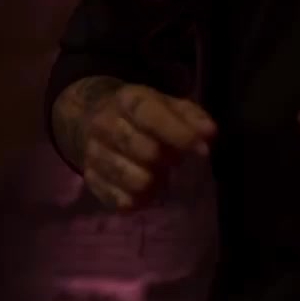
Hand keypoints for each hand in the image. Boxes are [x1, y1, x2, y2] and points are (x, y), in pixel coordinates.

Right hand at [59, 77, 215, 210]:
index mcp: (127, 100)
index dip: (177, 133)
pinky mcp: (90, 178)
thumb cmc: (144, 115)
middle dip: (166, 160)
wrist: (94, 118)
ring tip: (159, 177)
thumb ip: (191, 118)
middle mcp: (104, 123)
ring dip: (153, 183)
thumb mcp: (168, 106)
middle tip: (175, 162)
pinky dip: (137, 201)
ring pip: (130, 178)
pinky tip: (145, 193)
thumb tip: (209, 133)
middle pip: (142, 150)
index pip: (148, 114)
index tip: (202, 151)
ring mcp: (93, 152)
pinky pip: (117, 199)